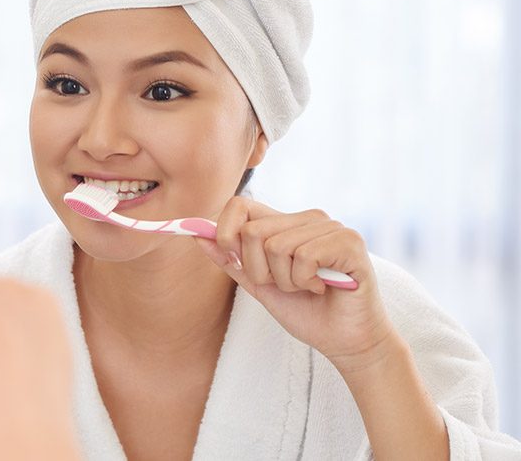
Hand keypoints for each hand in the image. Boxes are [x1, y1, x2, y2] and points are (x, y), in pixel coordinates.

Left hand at [196, 196, 394, 370]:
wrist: (345, 342)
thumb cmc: (306, 312)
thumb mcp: (259, 285)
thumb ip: (231, 259)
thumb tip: (197, 235)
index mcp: (285, 223)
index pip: (239, 204)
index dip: (226, 233)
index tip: (236, 260)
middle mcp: (308, 218)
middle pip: (252, 232)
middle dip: (260, 271)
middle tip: (287, 285)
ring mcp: (331, 226)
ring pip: (276, 246)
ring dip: (286, 281)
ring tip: (308, 287)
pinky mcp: (349, 241)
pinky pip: (303, 256)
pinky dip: (305, 282)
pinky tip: (323, 287)